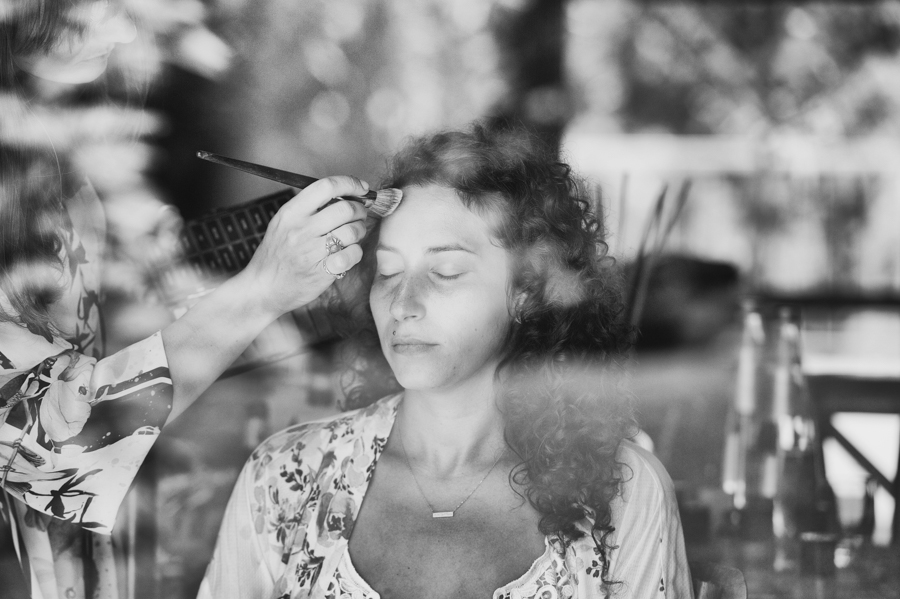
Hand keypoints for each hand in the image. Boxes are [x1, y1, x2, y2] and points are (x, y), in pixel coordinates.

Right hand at [237, 175, 369, 317]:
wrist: (263, 288)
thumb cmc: (277, 254)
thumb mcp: (283, 224)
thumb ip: (309, 208)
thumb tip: (344, 194)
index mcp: (291, 213)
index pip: (326, 186)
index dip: (350, 183)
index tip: (362, 188)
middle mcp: (301, 230)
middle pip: (345, 208)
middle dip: (360, 209)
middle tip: (360, 214)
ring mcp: (311, 252)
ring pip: (352, 231)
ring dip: (360, 230)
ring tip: (354, 233)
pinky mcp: (322, 272)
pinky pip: (352, 254)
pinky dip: (356, 251)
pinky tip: (349, 252)